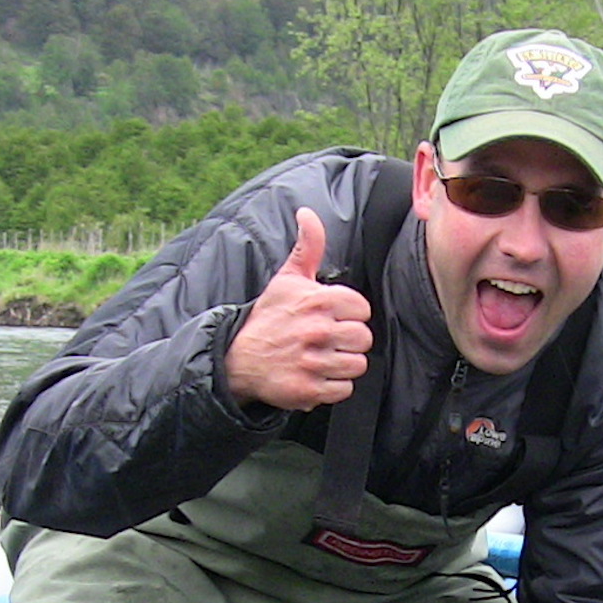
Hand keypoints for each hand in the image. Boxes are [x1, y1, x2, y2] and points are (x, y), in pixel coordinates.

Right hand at [224, 208, 372, 410]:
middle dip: (349, 341)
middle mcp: (317, 331)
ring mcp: (313, 361)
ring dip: (343, 364)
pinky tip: (317, 375)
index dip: (350, 315)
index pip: (362, 309)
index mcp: (317, 301)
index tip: (333, 317)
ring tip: (323, 358)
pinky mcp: (309, 389)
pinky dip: (333, 386)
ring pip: (357, 365)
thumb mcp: (287, 278)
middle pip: (364, 339)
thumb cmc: (269, 317)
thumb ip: (307, 246)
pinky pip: (344, 389)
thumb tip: (307, 212)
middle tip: (329, 340)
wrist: (238, 358)